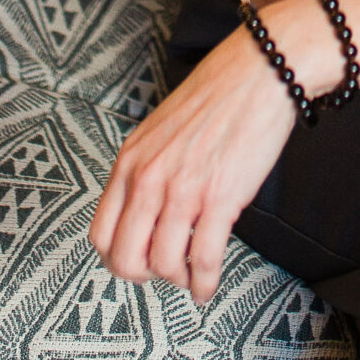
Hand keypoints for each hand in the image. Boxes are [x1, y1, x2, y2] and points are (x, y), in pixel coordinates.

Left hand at [90, 19, 308, 299]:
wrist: (259, 72)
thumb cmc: (216, 96)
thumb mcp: (161, 129)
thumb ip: (147, 168)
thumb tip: (147, 211)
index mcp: (130, 161)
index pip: (101, 233)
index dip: (117, 258)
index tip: (136, 261)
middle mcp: (148, 179)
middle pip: (125, 259)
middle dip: (145, 276)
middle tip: (164, 273)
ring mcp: (183, 190)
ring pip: (164, 265)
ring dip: (178, 280)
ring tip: (192, 278)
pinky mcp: (220, 199)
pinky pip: (204, 261)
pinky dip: (204, 284)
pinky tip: (208, 287)